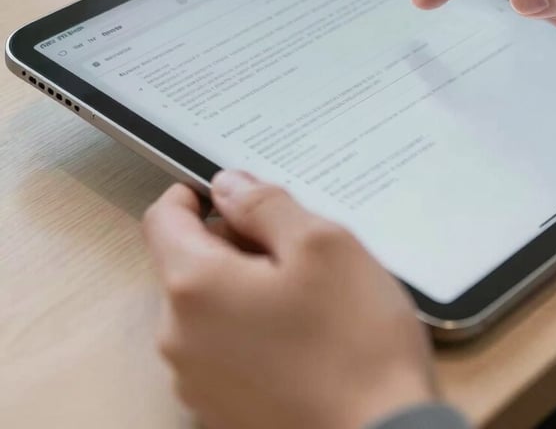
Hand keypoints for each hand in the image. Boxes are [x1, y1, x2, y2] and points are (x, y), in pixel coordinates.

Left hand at [143, 171, 435, 428]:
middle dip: (234, 242)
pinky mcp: (219, 409)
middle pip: (189, 262)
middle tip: (297, 248)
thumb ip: (265, 204)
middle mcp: (179, 337)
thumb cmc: (355, 339)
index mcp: (195, 287)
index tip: (236, 194)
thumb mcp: (321, 243)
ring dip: (245, 284)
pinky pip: (222, 345)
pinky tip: (301, 334)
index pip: (164, 218)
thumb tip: (228, 185)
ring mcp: (196, 381)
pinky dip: (250, 325)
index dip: (195, 195)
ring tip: (307, 294)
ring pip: (208, 305)